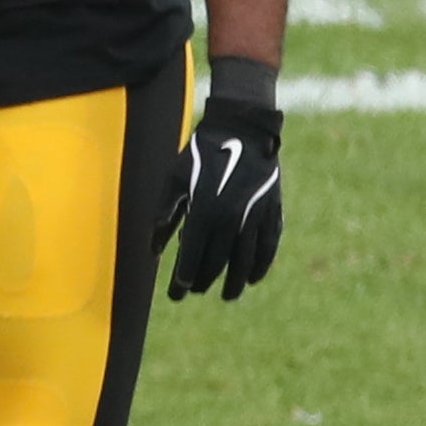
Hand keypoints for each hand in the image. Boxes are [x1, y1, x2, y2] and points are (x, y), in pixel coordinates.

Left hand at [158, 96, 283, 300]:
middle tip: (195, 291)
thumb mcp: (175, 179)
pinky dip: (260, 265)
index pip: (192, 256)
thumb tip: (153, 249)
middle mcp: (231, 220)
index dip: (183, 278)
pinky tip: (252, 278)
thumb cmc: (201, 154)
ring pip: (244, 261)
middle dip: (204, 280)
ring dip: (235, 282)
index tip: (176, 294)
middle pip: (217, 263)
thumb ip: (165, 215)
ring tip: (227, 295)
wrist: (241, 130)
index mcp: (204, 212)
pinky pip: (267, 247)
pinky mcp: (272, 212)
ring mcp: (254, 218)